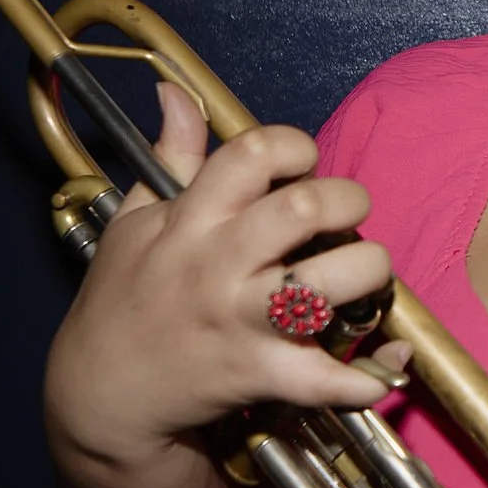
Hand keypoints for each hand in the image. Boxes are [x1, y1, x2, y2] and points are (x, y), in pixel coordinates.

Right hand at [44, 82, 395, 487]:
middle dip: (351, 201)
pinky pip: (326, 377)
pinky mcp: (258, 375)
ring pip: (327, 284)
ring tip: (366, 276)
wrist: (100, 395)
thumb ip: (169, 157)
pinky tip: (387, 364)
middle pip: (306, 209)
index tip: (304, 166)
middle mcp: (218, 263)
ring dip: (367, 274)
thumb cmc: (123, 301)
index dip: (295, 147)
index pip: (253, 153)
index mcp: (191, 219)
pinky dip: (369, 377)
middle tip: (350, 218)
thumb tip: (177, 93)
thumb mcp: (134, 221)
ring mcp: (240, 320)